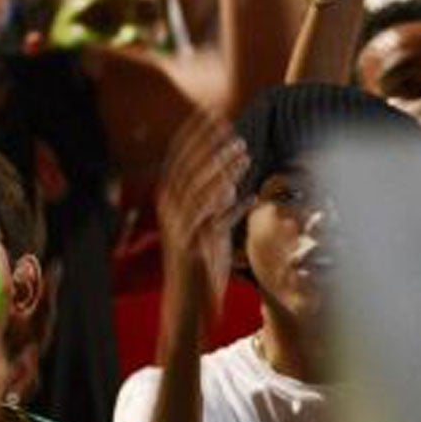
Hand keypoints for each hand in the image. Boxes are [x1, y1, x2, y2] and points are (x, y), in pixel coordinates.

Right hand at [156, 109, 245, 320]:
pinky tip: (251, 197)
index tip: (212, 114)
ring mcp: (180, 231)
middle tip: (228, 124)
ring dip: (221, 169)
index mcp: (169, 203)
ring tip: (243, 152)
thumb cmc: (198, 265)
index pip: (178, 160)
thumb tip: (231, 180)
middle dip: (207, 145)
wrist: (186, 307)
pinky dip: (232, 208)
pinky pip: (214, 222)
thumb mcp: (204, 227)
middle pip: (187, 170)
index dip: (195, 136)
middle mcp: (170, 213)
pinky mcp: (194, 249)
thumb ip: (214, 204)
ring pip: (200, 192)